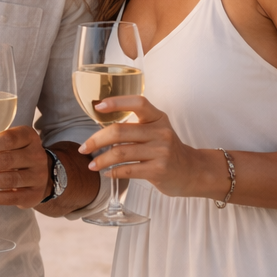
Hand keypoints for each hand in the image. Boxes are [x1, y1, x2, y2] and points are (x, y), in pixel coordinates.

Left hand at [0, 125, 49, 206]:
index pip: (9, 139)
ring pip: (8, 179)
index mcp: (28, 137)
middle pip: (5, 160)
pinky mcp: (33, 195)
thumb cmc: (17, 155)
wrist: (41, 175)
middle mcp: (36, 155)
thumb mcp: (3, 144)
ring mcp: (37, 176)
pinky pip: (10, 197)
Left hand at [75, 96, 222, 198]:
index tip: (98, 106)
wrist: (192, 171)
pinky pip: (128, 169)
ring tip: (91, 164)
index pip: (138, 103)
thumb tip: (100, 128)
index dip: (116, 102)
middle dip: (96, 140)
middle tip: (83, 147)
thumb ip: (135, 126)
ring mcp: (161, 151)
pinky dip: (113, 172)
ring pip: (120, 152)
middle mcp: (160, 132)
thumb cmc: (166, 149)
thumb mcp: (157, 130)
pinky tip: (107, 173)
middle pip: (120, 131)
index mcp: (158, 118)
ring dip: (101, 160)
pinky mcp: (159, 170)